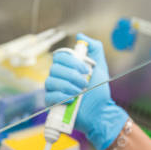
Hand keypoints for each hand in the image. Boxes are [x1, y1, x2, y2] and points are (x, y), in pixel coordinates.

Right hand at [45, 33, 128, 149]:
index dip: (72, 61)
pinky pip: (49, 96)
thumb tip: (80, 36)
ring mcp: (53, 90)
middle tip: (84, 83)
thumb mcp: (100, 67)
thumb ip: (94, 49)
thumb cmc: (99, 91)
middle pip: (54, 68)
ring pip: (50, 81)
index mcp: (67, 67)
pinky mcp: (52, 104)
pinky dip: (62, 96)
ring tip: (80, 92)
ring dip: (67, 86)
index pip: (60, 56)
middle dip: (71, 75)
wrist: (100, 112)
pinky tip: (73, 100)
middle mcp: (57, 77)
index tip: (85, 70)